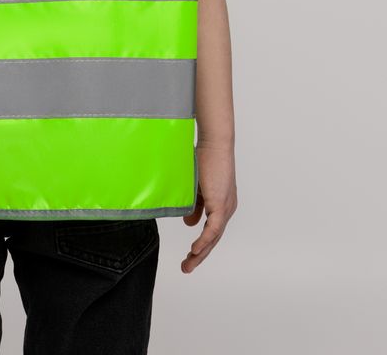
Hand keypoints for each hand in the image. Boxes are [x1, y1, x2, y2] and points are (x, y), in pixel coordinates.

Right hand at [181, 141, 236, 272]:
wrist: (215, 144)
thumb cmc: (205, 159)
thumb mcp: (197, 187)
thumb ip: (195, 206)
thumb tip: (190, 224)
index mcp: (221, 205)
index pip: (211, 231)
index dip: (201, 245)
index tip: (189, 256)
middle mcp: (227, 209)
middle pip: (213, 239)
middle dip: (199, 255)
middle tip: (186, 268)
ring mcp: (225, 208)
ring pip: (213, 237)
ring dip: (200, 253)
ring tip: (187, 265)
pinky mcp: (221, 205)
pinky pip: (212, 229)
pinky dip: (203, 241)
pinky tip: (195, 250)